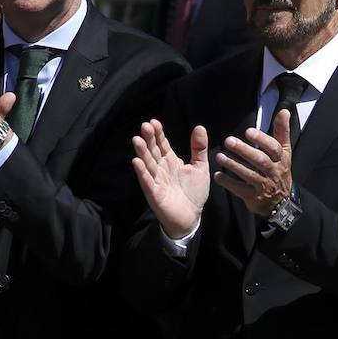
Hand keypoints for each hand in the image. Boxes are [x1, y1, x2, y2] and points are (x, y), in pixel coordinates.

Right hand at [132, 118, 209, 237]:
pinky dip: (142, 172)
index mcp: (171, 160)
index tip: (154, 122)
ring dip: (142, 152)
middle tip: (145, 126)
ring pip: (147, 163)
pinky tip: (136, 161)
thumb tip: (199, 127)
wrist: (191, 216)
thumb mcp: (200, 167)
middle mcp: (161, 168)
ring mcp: (156, 180)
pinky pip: (146, 181)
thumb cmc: (194, 192)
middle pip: (153, 151)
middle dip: (148, 139)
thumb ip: (199, 149)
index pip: (162, 144)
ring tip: (137, 139)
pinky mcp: (154, 193)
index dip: (158, 133)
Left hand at [213, 108, 292, 217]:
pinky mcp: (254, 197)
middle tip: (228, 141)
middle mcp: (273, 172)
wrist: (281, 202)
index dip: (261, 140)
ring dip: (233, 165)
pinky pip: (240, 189)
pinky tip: (218, 176)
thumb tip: (284, 111)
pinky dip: (228, 183)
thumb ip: (281, 131)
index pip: (273, 148)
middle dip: (244, 150)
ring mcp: (264, 185)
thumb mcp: (284, 152)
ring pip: (248, 174)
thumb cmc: (279, 172)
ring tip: (219, 156)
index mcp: (281, 159)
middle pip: (259, 160)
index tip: (248, 132)